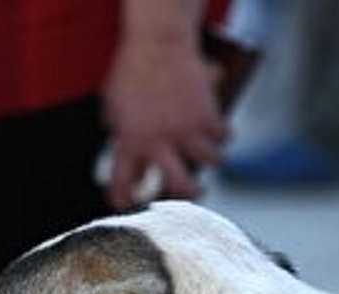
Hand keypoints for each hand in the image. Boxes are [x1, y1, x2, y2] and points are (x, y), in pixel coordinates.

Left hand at [102, 32, 227, 209]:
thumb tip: (136, 166)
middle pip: (178, 185)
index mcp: (129, 142)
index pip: (123, 185)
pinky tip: (218, 132)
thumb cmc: (131, 72)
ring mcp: (186, 129)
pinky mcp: (208, 114)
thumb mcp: (114, 108)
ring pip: (210, 161)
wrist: (157, 42)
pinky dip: (223, 135)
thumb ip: (122, 136)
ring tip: (208, 156)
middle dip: (188, 195)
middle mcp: (159, 142)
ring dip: (211, 160)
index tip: (130, 206)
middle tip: (193, 193)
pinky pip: (224, 135)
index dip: (125, 201)